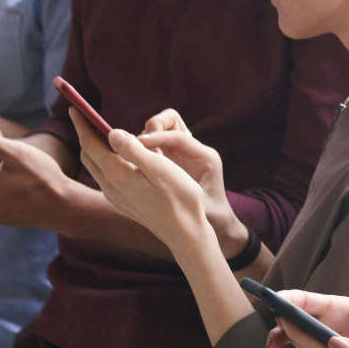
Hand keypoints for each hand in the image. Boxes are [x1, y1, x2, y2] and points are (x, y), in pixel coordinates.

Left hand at [75, 113, 207, 249]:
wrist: (185, 232)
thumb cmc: (180, 197)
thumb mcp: (160, 168)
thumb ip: (134, 149)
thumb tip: (112, 132)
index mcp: (118, 175)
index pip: (90, 144)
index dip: (82, 124)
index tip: (75, 107)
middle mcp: (110, 187)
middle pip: (88, 155)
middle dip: (86, 134)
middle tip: (88, 116)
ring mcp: (115, 198)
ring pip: (95, 167)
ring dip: (95, 148)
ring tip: (104, 133)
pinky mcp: (122, 204)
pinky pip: (105, 177)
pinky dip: (105, 161)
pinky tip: (119, 157)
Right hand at [133, 108, 244, 253]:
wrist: (216, 225)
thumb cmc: (211, 216)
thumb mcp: (197, 202)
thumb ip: (180, 187)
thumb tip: (156, 168)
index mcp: (205, 156)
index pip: (178, 135)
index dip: (157, 137)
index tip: (138, 145)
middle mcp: (193, 150)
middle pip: (170, 121)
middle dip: (152, 128)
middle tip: (137, 145)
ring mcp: (181, 153)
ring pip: (160, 130)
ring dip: (145, 138)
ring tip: (133, 154)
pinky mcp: (171, 159)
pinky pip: (155, 144)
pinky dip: (143, 149)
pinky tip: (132, 162)